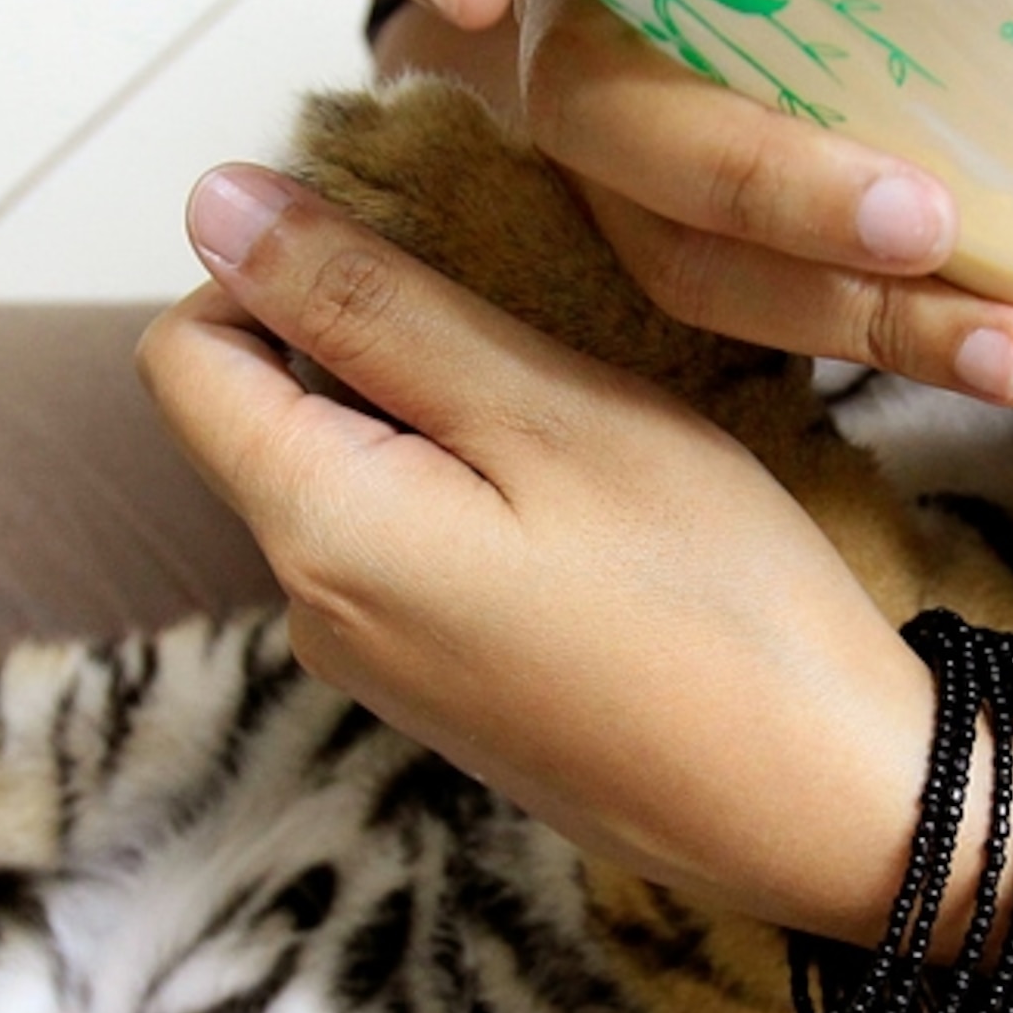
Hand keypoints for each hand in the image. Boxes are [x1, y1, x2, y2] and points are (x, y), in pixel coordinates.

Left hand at [138, 163, 935, 934]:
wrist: (827, 809)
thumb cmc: (713, 599)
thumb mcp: (550, 411)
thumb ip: (373, 306)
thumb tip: (213, 203)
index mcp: (315, 532)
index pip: (185, 352)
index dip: (280, 269)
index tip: (434, 259)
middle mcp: (311, 612)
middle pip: (270, 412)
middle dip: (381, 341)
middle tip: (548, 340)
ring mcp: (379, 665)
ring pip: (355, 475)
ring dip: (443, 416)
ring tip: (588, 424)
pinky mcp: (446, 692)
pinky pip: (416, 547)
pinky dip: (481, 493)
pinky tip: (596, 507)